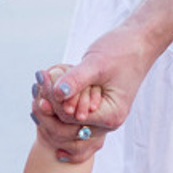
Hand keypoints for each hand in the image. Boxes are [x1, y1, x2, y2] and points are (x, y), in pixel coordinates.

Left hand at [32, 22, 160, 160]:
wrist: (139, 43)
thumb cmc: (121, 49)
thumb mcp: (97, 63)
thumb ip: (77, 79)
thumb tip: (57, 93)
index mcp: (110, 116)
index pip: (70, 117)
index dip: (53, 101)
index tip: (40, 78)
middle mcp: (107, 125)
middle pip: (66, 129)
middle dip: (48, 110)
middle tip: (34, 89)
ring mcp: (102, 123)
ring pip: (67, 130)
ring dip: (51, 115)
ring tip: (36, 95)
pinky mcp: (96, 115)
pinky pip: (73, 125)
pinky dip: (59, 116)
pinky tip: (45, 107)